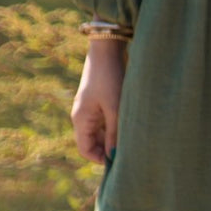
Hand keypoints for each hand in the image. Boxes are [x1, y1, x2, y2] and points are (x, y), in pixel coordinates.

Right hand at [71, 39, 125, 163]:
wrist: (107, 50)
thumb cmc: (110, 78)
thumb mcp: (114, 108)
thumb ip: (114, 133)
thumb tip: (113, 156)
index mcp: (81, 119)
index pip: (85, 149)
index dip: (99, 158)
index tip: (117, 161)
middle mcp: (82, 116)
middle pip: (92, 142)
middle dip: (107, 149)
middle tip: (127, 152)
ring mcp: (90, 108)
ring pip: (99, 131)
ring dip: (112, 137)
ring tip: (130, 140)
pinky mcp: (98, 101)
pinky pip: (103, 120)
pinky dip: (113, 126)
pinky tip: (128, 126)